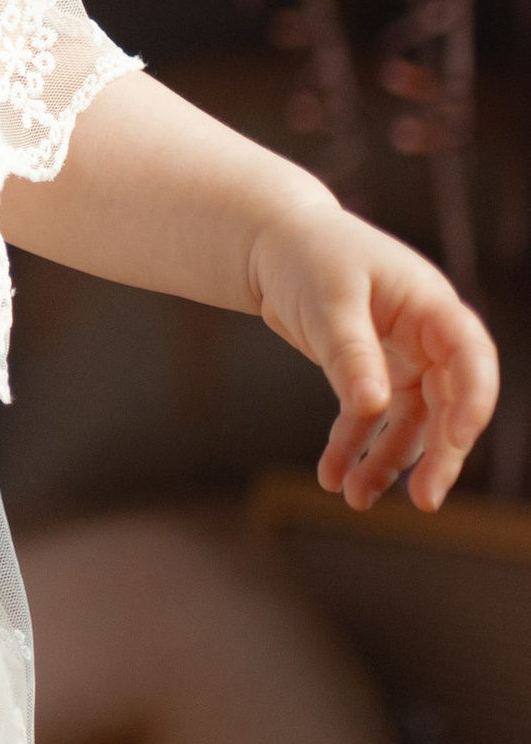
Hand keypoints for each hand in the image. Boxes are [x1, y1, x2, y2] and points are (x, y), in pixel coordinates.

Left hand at [245, 202, 499, 512]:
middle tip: (424, 500)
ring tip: (356, 498)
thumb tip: (373, 406)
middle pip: (450, 402)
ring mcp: (402, 357)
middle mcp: (427, 336)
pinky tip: (331, 477)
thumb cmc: (306, 256)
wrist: (272, 243)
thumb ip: (351, 354)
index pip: (471, 358)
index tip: (456, 441)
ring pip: (410, 421)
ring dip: (390, 462)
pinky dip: (354, 448)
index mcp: (430, 306)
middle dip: (439, 453)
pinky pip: (370, 420)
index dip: (472, 402)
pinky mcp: (371, 373)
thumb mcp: (328, 302)